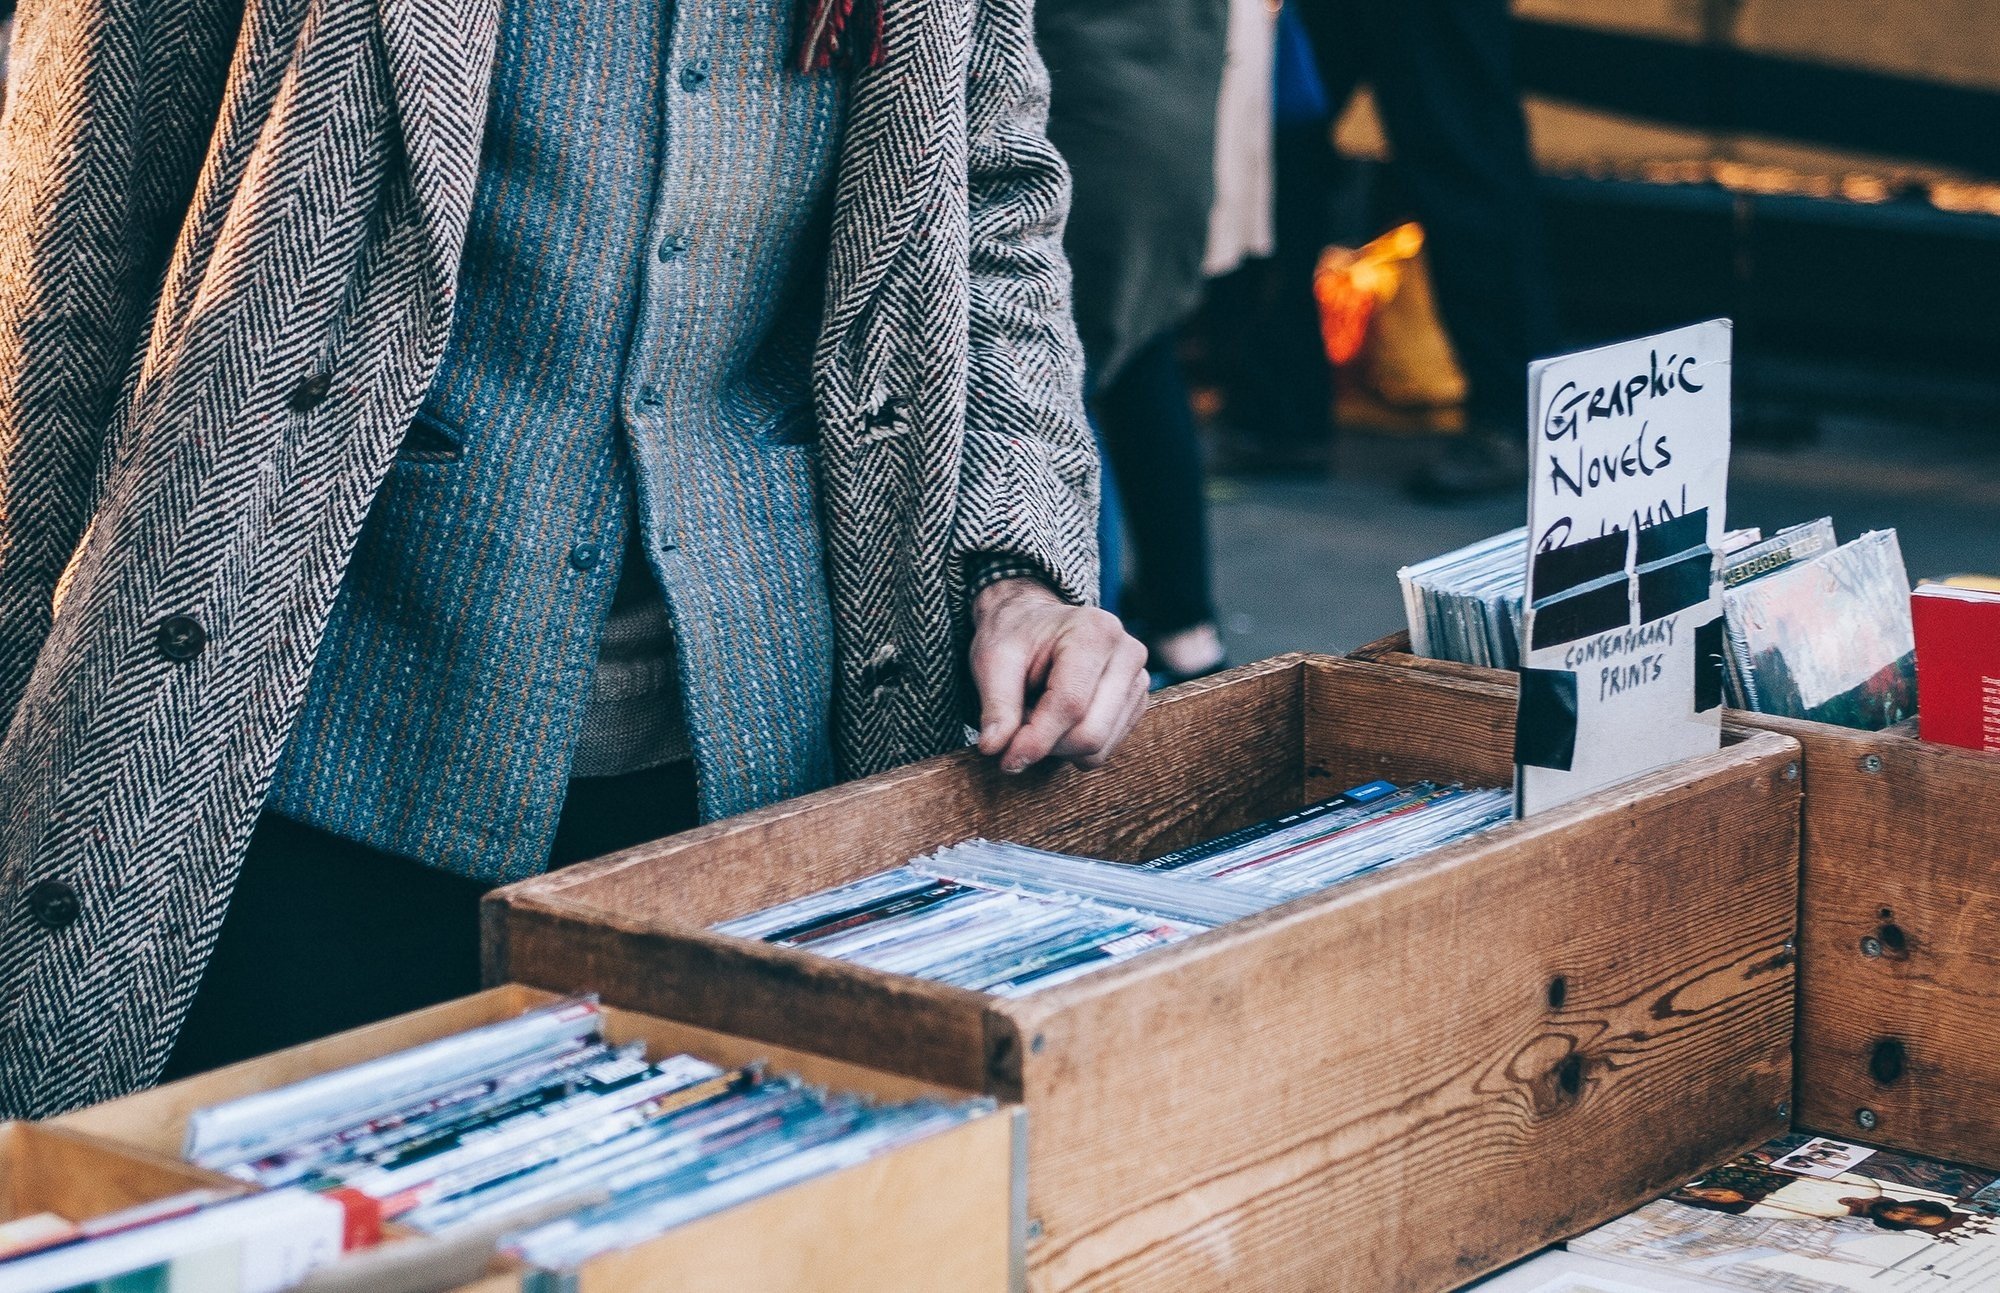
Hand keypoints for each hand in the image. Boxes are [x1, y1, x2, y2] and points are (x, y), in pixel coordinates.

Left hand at [970, 577, 1149, 772]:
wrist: (1036, 621)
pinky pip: (1106, 748)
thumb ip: (996, 705)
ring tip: (1036, 715)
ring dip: (1059, 746)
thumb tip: (994, 747)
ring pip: (1099, 747)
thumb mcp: (993, 660)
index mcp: (1095, 631)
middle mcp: (1127, 654)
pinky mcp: (1137, 702)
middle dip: (1047, 745)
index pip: (1070, 704)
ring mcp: (1138, 680)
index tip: (1007, 759)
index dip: (1036, 739)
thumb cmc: (1015, 636)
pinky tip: (1058, 719)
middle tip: (1017, 727)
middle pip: (1090, 733)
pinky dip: (1074, 746)